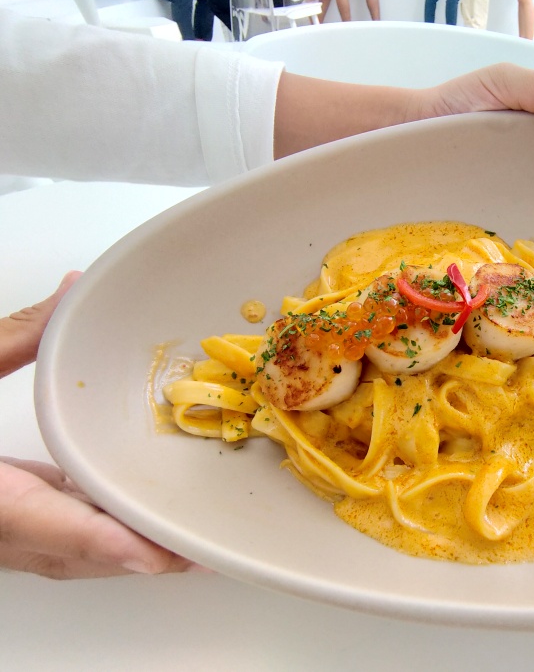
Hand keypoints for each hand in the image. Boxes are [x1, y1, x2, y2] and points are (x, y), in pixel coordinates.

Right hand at [0, 272, 199, 577]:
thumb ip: (15, 335)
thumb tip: (74, 291)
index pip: (41, 522)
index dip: (102, 542)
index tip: (152, 555)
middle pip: (68, 552)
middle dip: (135, 557)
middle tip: (200, 552)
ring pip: (62, 557)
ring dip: (121, 554)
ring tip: (184, 545)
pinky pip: (50, 541)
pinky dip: (94, 536)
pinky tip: (128, 519)